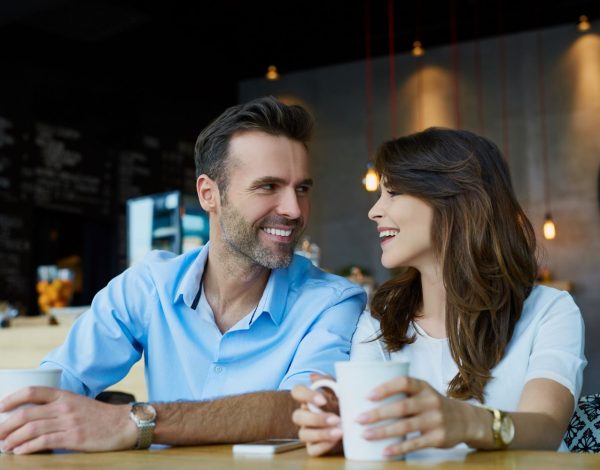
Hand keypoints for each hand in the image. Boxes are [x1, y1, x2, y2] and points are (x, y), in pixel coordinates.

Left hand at [0, 386, 136, 453]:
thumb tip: (32, 417)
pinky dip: (28, 448)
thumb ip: (58, 407)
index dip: (12, 398)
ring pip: (31, 428)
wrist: (124, 424)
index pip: (33, 391)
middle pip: (26, 413)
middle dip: (5, 425)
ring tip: (4, 446)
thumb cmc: (100, 416)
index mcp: (65, 395)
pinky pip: (44, 441)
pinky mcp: (74, 438)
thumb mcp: (78, 404)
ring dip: (13, 439)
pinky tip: (20, 451)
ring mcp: (69, 422)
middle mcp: (65, 407)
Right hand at [291, 374, 342, 455]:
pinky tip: (336, 441)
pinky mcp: (314, 446)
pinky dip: (323, 446)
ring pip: (303, 435)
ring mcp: (308, 431)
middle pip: (297, 416)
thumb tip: (313, 376)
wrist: (356, 422)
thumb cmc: (344, 403)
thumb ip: (328, 381)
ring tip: (339, 432)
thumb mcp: (339, 389)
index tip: (323, 400)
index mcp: (308, 399)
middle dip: (316, 419)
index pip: (296, 392)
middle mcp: (304, 415)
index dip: (306, 396)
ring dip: (321, 434)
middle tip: (336, 419)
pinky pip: (312, 450)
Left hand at [356, 376, 471, 456]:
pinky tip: (384, 451)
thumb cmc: (433, 404)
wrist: (464, 420)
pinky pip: (415, 444)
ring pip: (405, 427)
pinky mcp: (437, 438)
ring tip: (365, 435)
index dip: (385, 388)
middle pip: (401, 407)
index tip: (367, 396)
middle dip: (377, 414)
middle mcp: (430, 402)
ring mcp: (435, 420)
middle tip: (358, 419)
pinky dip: (398, 448)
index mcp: (423, 387)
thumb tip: (366, 397)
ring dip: (382, 432)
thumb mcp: (423, 392)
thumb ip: (402, 393)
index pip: (404, 382)